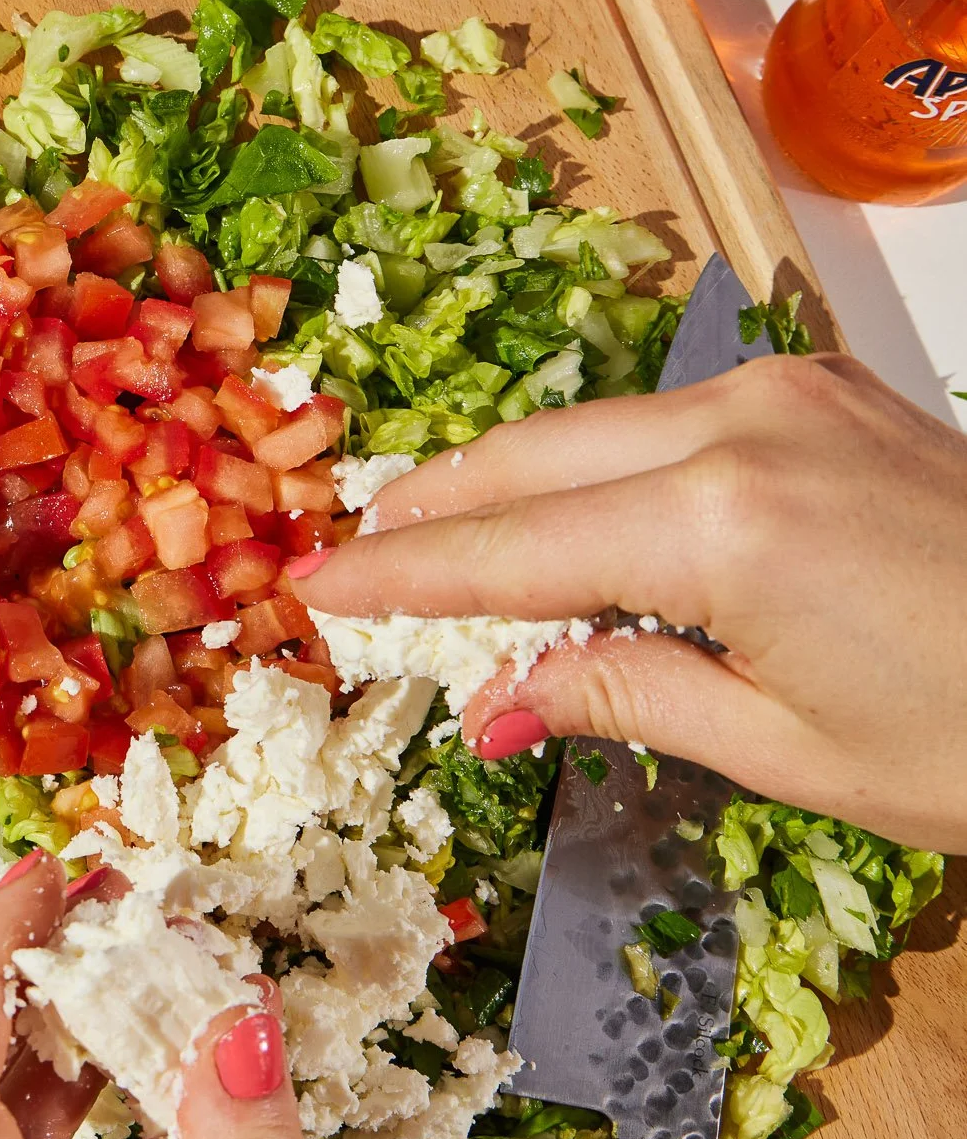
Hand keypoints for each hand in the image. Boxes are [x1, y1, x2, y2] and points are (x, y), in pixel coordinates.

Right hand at [300, 355, 966, 849]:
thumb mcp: (786, 748)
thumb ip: (623, 693)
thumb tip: (503, 700)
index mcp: (720, 521)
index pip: (507, 550)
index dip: (401, 577)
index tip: (312, 588)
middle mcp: (742, 421)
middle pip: (529, 459)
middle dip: (432, 511)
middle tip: (352, 558)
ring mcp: (790, 390)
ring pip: (593, 428)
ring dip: (511, 487)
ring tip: (439, 548)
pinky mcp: (826, 390)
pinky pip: (669, 420)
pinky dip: (599, 471)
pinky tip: (570, 522)